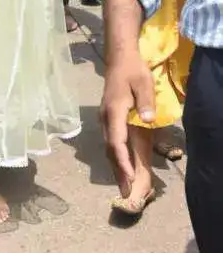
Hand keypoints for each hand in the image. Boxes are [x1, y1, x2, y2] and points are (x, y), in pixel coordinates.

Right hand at [100, 54, 155, 195]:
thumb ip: (146, 101)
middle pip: (111, 149)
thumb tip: (147, 120)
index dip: (122, 160)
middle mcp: (106, 118)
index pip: (116, 141)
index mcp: (114, 111)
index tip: (129, 176)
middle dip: (119, 171)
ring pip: (109, 147)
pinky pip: (111, 142)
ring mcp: (105, 119)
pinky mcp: (108, 118)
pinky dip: (116, 157)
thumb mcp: (144, 83)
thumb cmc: (133, 71)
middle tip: (126, 193)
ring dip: (117, 167)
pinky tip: (122, 167)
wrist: (119, 59)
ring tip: (125, 187)